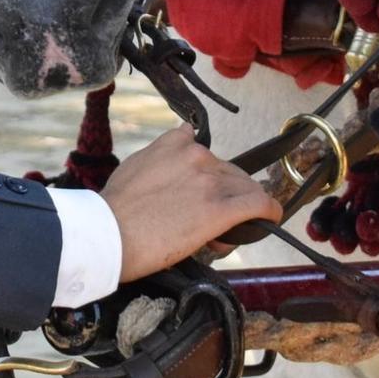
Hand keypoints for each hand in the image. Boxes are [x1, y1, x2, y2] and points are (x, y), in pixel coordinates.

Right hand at [101, 127, 281, 281]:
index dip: (207, 178)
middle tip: (207, 223)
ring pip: (246, 189)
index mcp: (176, 143)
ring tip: (224, 233)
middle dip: (224, 196)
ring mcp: (210, 181)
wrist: (108, 234)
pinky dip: (269, 211)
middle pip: (230, 173)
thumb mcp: (135, 165)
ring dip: (241, 209)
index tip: (199, 195)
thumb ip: (160, 158)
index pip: (206, 153)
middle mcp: (197, 156)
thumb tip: (173, 159)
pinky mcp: (220, 210)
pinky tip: (270, 220)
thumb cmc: (114, 208)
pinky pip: (260, 204)